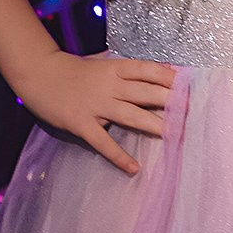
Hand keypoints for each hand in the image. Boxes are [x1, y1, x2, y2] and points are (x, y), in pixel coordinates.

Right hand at [14, 50, 176, 175]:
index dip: (172, 79)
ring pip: (133, 116)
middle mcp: (110, 86)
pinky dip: (119, 157)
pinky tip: (134, 168)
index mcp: (115, 68)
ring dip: (156, 126)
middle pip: (148, 94)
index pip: (150, 71)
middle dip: (173, 104)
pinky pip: (104, 142)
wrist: (38, 74)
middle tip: (193, 114)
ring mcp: (96, 105)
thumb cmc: (73, 70)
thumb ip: (127, 71)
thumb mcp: (102, 64)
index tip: (191, 88)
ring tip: (177, 136)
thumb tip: (160, 74)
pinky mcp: (82, 123)